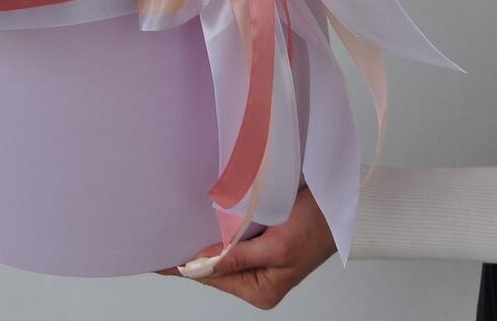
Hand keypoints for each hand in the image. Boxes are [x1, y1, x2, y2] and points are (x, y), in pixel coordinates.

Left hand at [157, 186, 335, 310]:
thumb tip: (201, 267)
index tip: (156, 261)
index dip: (182, 267)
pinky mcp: (263, 247)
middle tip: (161, 237)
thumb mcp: (276, 244)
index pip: (210, 277)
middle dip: (189, 256)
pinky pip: (231, 244)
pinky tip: (201, 224)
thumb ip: (238, 257)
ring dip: (202, 243)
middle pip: (213, 269)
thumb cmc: (316, 225)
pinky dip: (217, 235)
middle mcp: (257, 282)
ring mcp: (260, 265)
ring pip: (220, 255)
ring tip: (174, 231)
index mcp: (260, 289)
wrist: (340, 206)